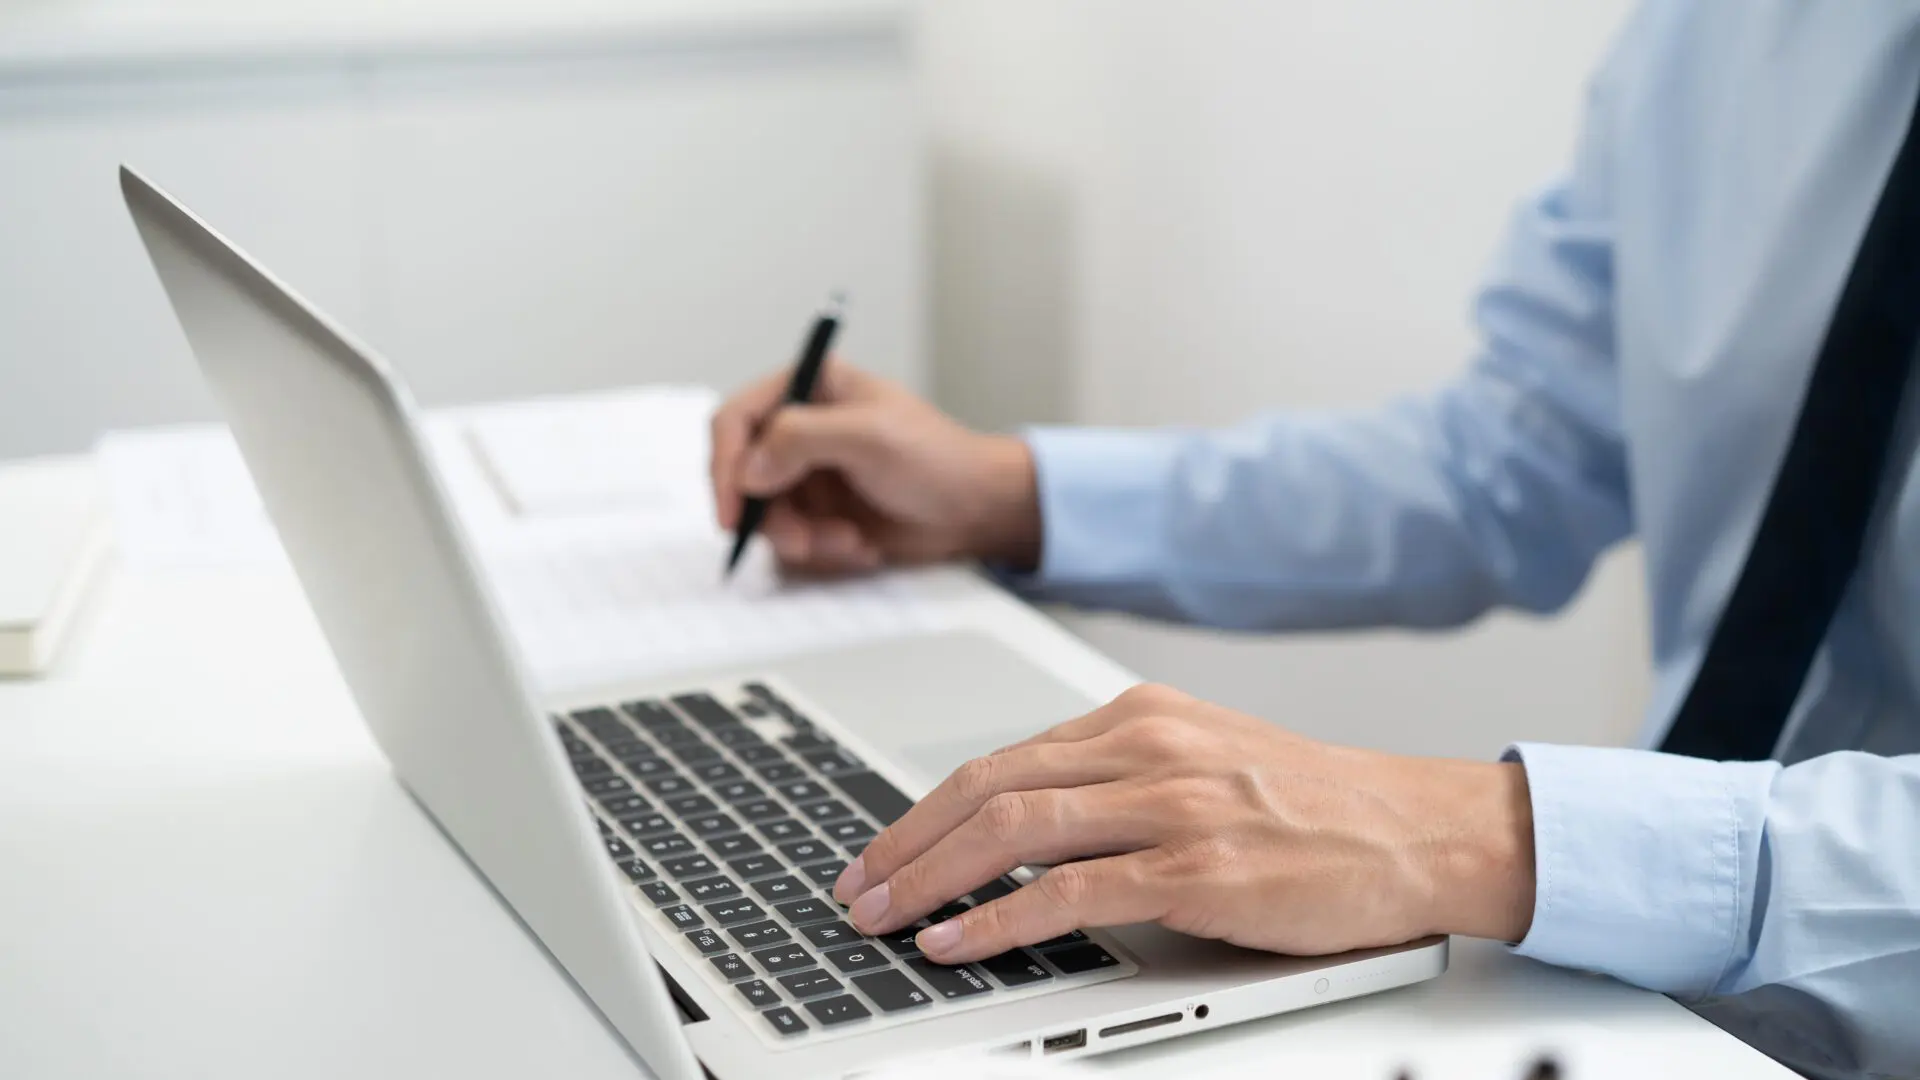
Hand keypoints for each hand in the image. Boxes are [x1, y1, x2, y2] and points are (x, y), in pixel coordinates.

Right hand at [709, 361, 1041, 574]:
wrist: (977, 509)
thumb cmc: (937, 458)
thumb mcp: (870, 436)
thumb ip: (801, 438)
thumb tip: (748, 468)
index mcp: (808, 387)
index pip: (736, 419)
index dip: (726, 463)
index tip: (732, 508)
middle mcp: (799, 429)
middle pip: (742, 475)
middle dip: (769, 515)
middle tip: (799, 540)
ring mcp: (807, 474)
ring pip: (764, 515)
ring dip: (801, 538)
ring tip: (847, 541)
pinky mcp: (818, 514)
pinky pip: (792, 540)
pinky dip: (821, 550)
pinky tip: (860, 545)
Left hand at [832, 683, 1536, 962]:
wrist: (1417, 830)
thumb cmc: (1315, 809)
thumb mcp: (1204, 764)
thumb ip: (1120, 780)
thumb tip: (1023, 822)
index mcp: (1142, 717)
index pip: (1002, 760)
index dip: (926, 811)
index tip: (882, 851)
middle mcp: (1147, 747)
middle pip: (988, 786)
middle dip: (905, 843)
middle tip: (856, 889)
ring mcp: (1172, 804)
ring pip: (1014, 829)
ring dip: (930, 878)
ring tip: (884, 917)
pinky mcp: (1199, 868)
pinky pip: (1071, 892)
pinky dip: (1000, 918)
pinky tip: (960, 941)